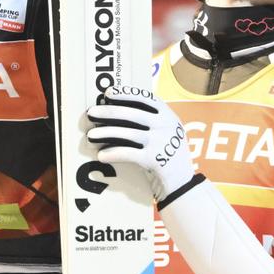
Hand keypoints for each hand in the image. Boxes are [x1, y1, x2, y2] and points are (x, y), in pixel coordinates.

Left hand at [86, 87, 199, 202]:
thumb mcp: (166, 130)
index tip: (109, 93)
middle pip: (132, 114)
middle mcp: (165, 125)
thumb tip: (115, 109)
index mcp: (168, 115)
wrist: (182, 180)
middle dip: (108, 112)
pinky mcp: (155, 159)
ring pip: (128, 133)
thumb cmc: (167, 152)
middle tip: (91, 112)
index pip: (146, 97)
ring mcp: (161, 142)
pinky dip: (113, 153)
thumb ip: (150, 119)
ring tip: (91, 135)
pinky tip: (101, 155)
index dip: (126, 93)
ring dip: (105, 133)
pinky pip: (129, 153)